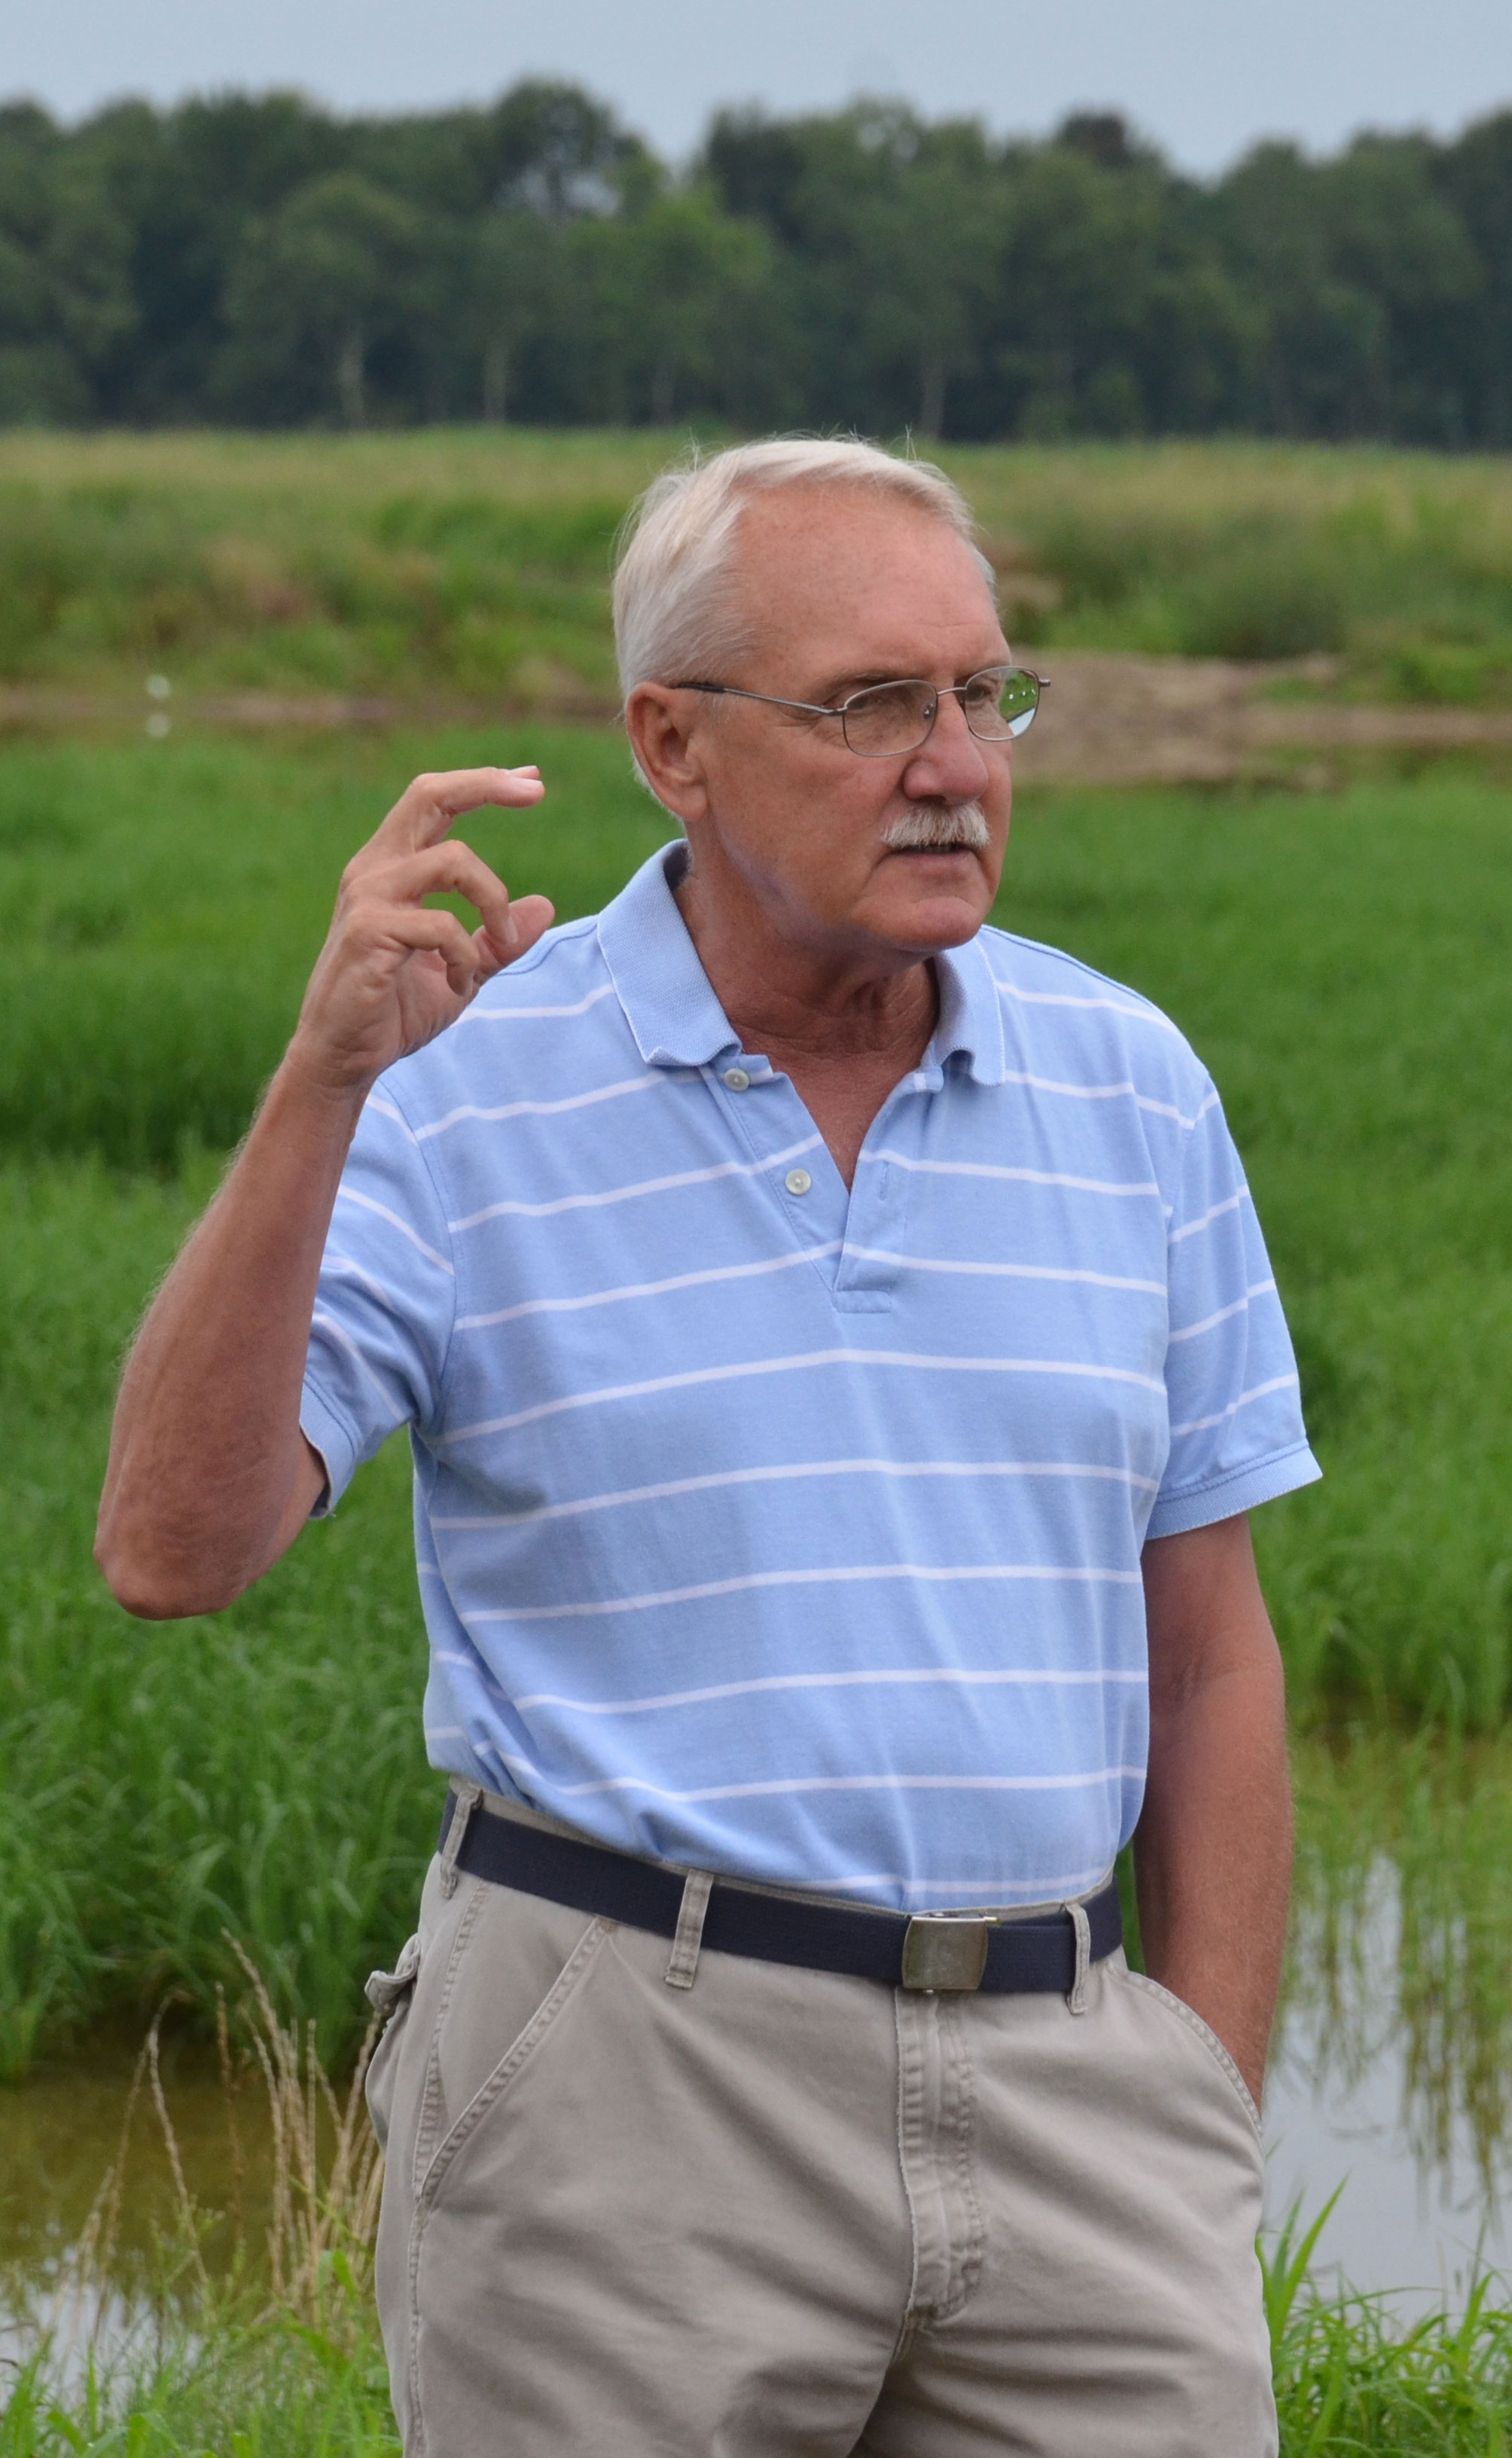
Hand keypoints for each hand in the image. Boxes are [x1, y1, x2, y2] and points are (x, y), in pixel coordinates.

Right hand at [287, 767, 553, 1098]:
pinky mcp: (369, 933)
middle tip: (536, 792)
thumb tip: (544, 907)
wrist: (344, 1058)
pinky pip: (442, 925)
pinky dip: (466, 956)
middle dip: (487, 784)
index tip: (532, 781)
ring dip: (493, 903)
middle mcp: (375, 871)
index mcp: (392, 869)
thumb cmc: (393, 1011)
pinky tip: (458, 985)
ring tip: (499, 945)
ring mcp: (368, 898)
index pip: (434, 801)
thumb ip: (497, 941)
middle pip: (429, 794)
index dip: (483, 783)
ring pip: (452, 861)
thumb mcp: (462, 972)